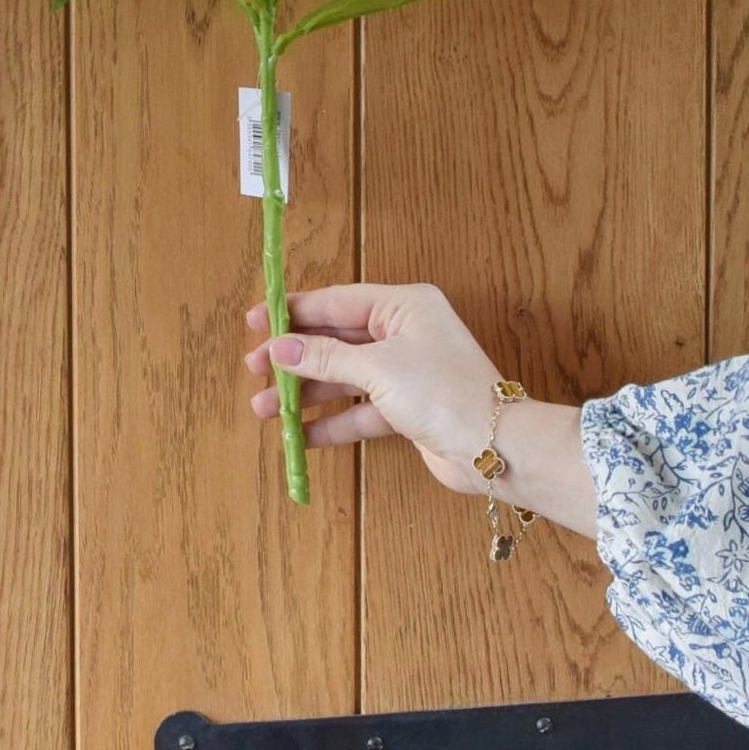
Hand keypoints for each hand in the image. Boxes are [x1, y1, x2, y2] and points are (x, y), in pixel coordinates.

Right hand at [242, 281, 594, 533]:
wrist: (495, 446)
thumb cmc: (442, 392)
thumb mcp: (378, 369)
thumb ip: (326, 358)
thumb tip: (279, 348)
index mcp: (403, 307)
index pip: (336, 302)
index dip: (293, 312)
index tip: (255, 321)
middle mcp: (403, 334)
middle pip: (336, 340)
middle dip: (295, 358)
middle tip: (253, 370)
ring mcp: (405, 373)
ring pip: (343, 378)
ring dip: (306, 393)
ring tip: (264, 409)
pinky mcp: (405, 410)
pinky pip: (358, 411)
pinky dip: (330, 422)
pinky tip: (298, 435)